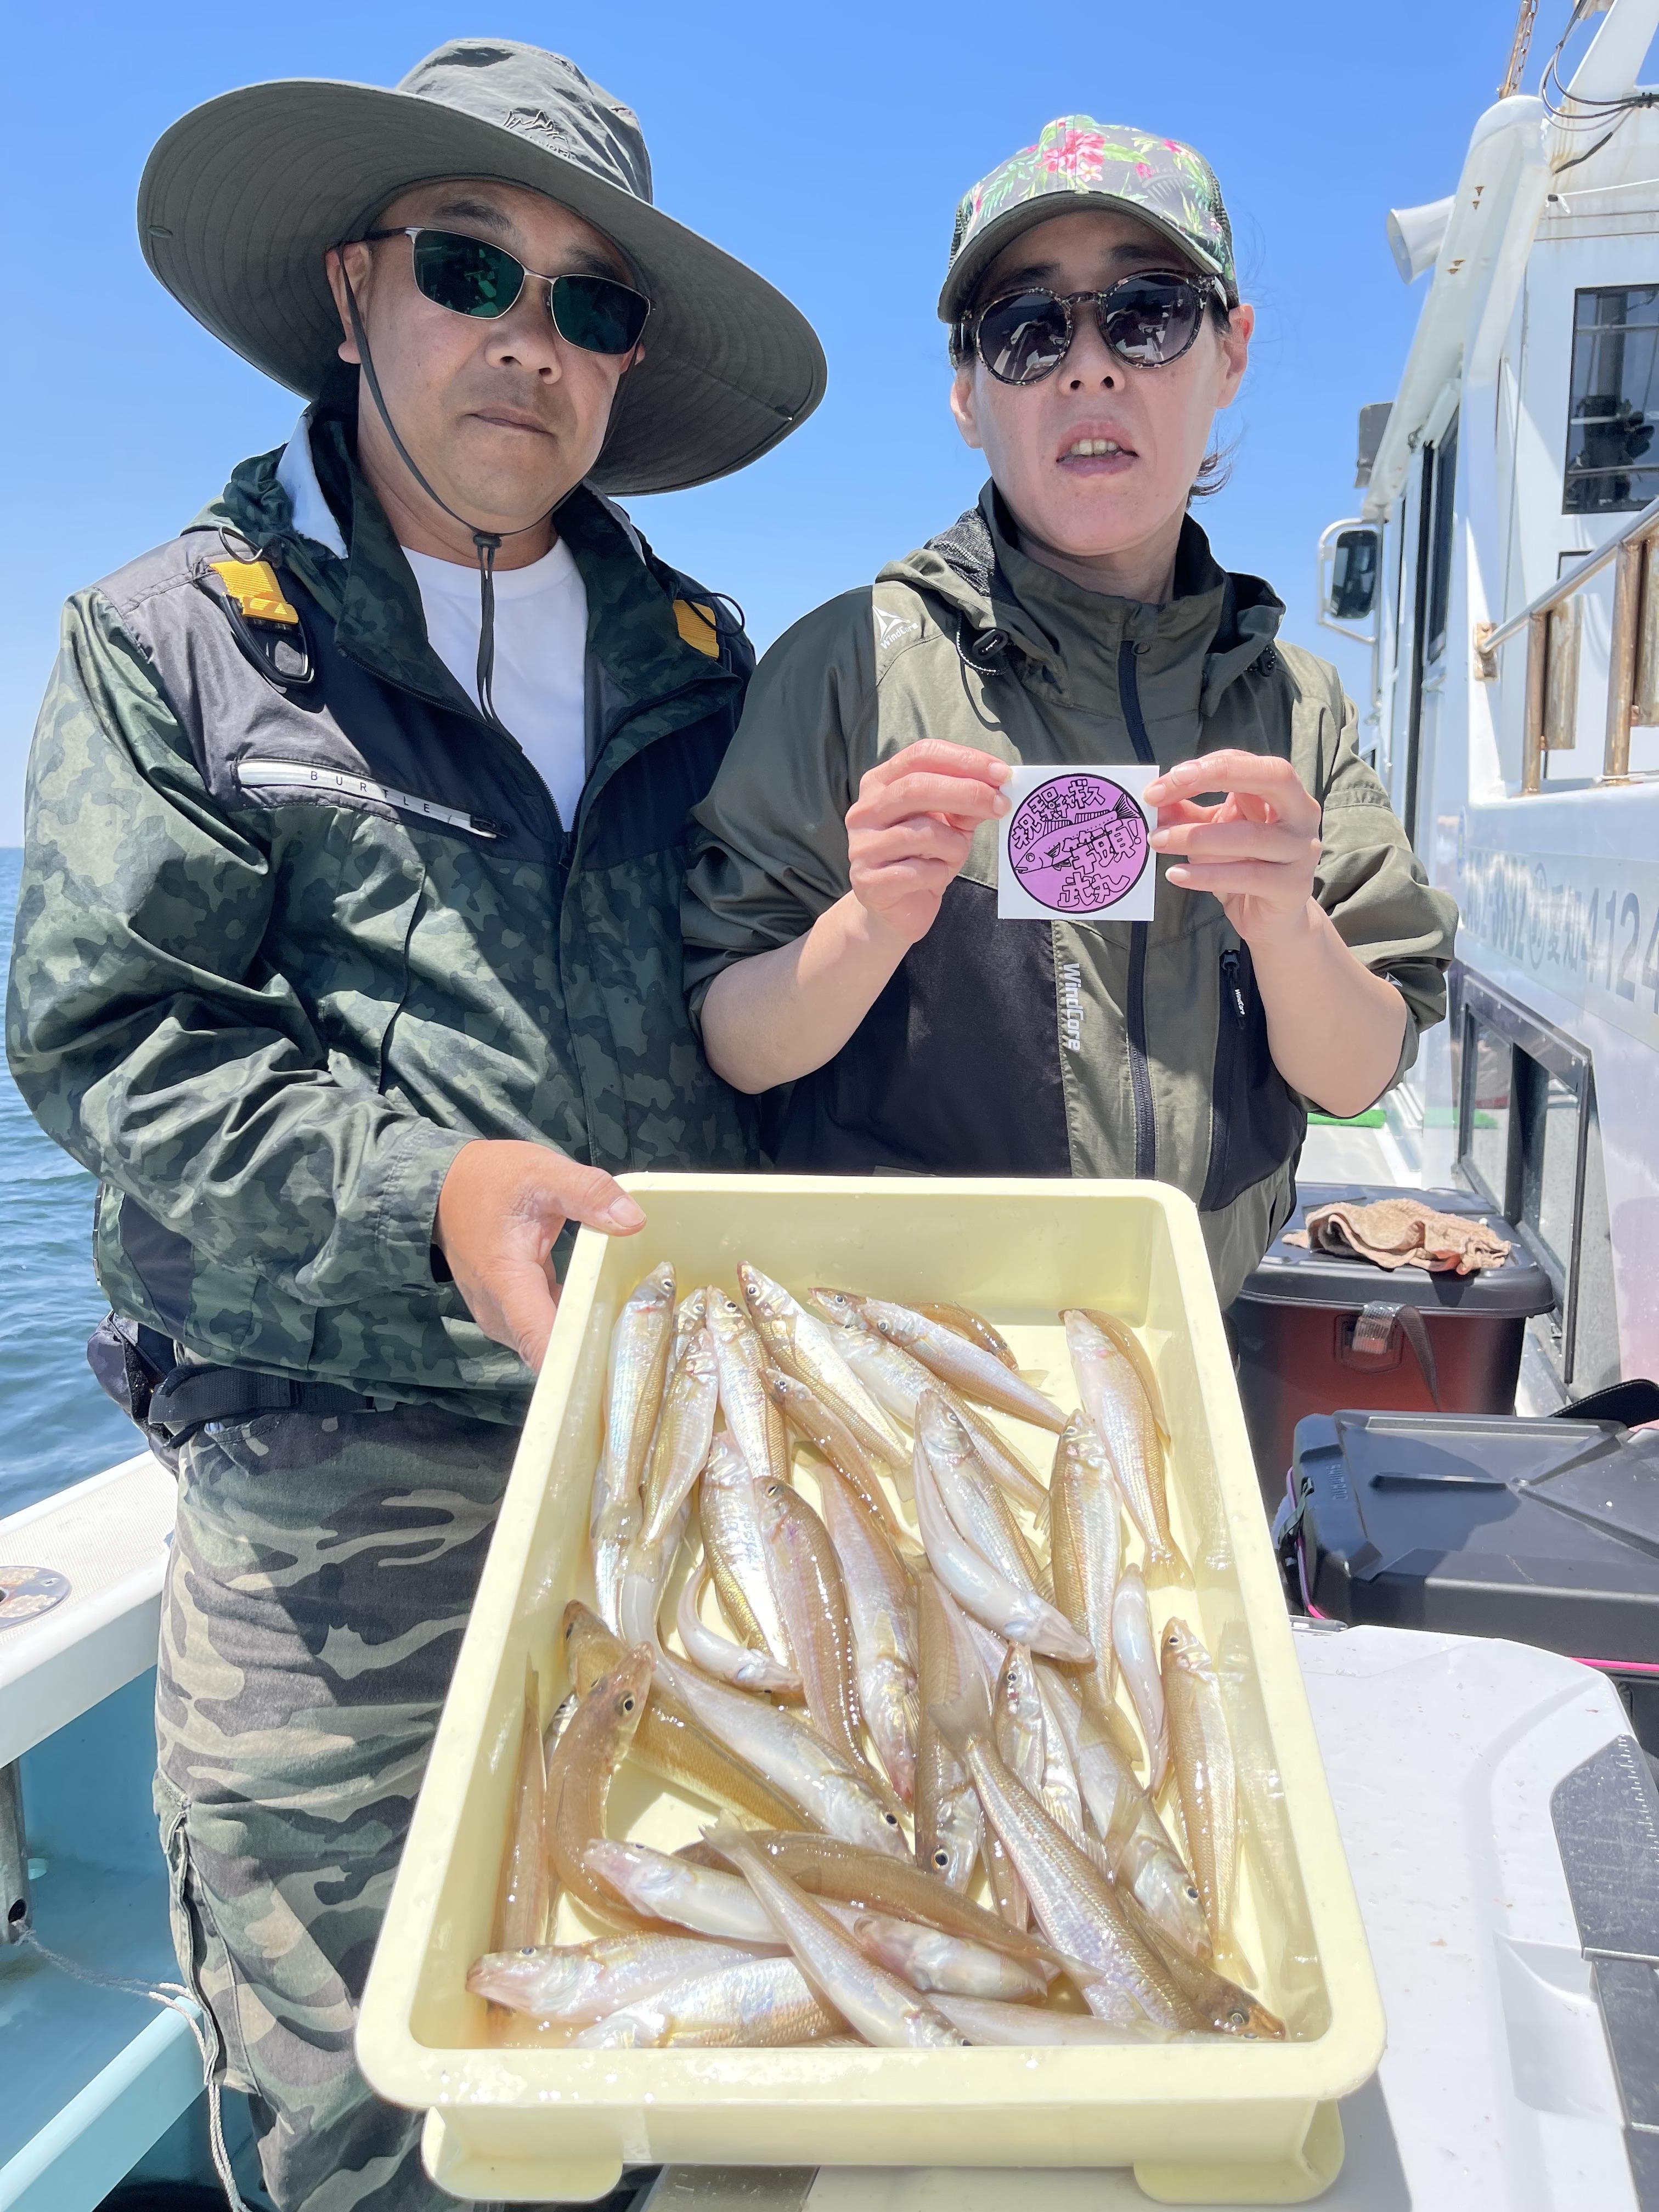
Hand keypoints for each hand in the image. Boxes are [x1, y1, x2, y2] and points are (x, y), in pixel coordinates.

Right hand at [434, 1140, 644, 1371]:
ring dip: (581, 1340)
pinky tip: (600, 1312)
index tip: (613, 1374)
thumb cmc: (493, 1178)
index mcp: (506, 1280)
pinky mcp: (507, 1312)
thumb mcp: (543, 1173)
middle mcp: (498, 1310)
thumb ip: (588, 1193)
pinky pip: (541, 1331)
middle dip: (590, 1353)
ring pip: (545, 1345)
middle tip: (643, 1347)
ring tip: (630, 1332)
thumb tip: (634, 1220)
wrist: (450, 1184)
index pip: (539, 1340)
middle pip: (547, 1351)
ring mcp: (500, 1316)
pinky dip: (569, 1325)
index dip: (573, 1363)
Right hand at [845, 739, 1010, 946]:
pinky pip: (917, 871)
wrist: (898, 910)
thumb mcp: (949, 824)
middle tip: (1001, 804)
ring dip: (954, 844)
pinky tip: (937, 877)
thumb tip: (996, 788)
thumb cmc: (924, 858)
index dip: (964, 760)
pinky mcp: (868, 882)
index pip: (922, 755)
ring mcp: (861, 846)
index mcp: (880, 783)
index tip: (1001, 773)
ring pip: (921, 833)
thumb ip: (964, 803)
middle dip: (967, 793)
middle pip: (916, 788)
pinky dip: (939, 874)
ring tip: (957, 854)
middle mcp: (864, 810)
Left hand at [1145, 751, 1321, 946]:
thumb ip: (1189, 814)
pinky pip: (1246, 877)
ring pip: (1250, 836)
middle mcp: (1301, 814)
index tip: (1159, 787)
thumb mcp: (1214, 832)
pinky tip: (1176, 875)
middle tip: (1164, 792)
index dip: (1203, 769)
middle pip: (1272, 777)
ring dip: (1195, 838)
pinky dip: (1206, 875)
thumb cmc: (1243, 866)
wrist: (1271, 919)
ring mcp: (1301, 851)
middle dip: (1217, 776)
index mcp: (1283, 792)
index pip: (1245, 763)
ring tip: (1158, 842)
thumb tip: (1156, 800)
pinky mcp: (1291, 887)